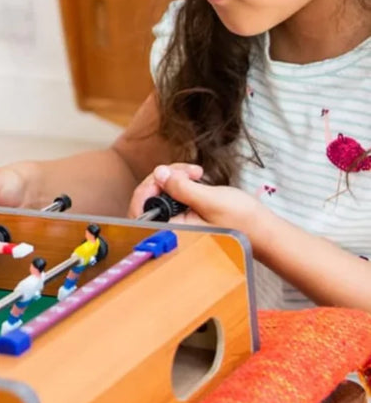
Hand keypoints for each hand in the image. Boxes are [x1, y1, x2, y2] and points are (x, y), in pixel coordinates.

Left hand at [130, 164, 268, 237]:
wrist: (262, 227)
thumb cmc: (241, 219)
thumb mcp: (210, 199)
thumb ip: (181, 188)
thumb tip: (158, 174)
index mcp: (171, 232)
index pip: (139, 211)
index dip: (146, 189)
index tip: (164, 175)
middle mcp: (169, 228)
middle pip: (147, 199)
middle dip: (162, 178)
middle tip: (186, 170)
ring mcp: (175, 221)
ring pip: (158, 194)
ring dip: (173, 177)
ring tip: (195, 172)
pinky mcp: (183, 214)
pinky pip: (170, 196)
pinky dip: (179, 182)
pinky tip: (194, 177)